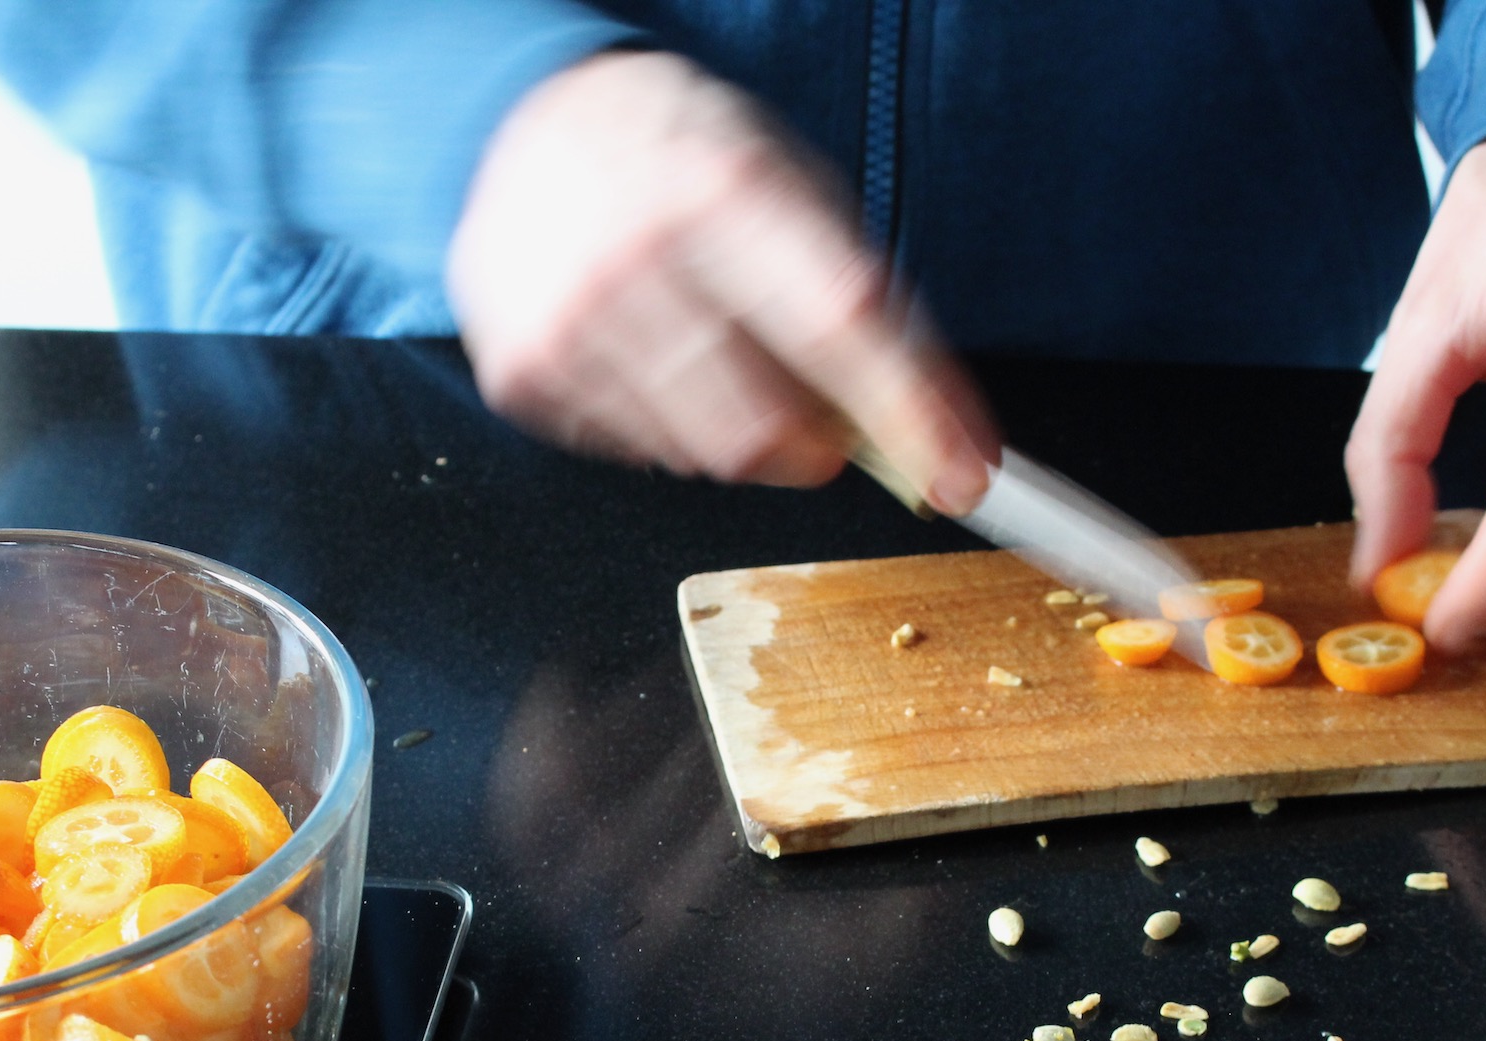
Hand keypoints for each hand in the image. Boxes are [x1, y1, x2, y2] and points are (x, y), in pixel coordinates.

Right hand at [447, 50, 997, 513]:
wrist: (529, 120)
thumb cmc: (679, 156)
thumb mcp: (788, 181)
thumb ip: (863, 297)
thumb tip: (941, 425)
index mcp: (719, 186)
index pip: (841, 325)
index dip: (912, 413)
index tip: (963, 475)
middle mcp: (634, 253)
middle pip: (766, 425)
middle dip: (817, 449)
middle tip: (826, 427)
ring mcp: (567, 321)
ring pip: (703, 458)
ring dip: (743, 435)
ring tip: (724, 360)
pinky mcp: (522, 373)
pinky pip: (638, 456)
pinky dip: (670, 428)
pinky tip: (655, 359)